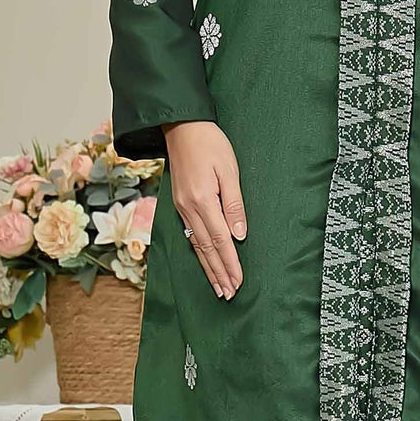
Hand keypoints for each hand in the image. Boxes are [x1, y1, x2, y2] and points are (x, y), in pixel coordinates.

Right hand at [161, 120, 246, 298]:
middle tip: (229, 294)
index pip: (220, 240)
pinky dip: (198, 253)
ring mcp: (181, 207)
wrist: (182, 126)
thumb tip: (239, 234)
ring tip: (219, 286)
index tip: (238, 282)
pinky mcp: (179, 204)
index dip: (230, 263)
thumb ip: (234, 203)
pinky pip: (190, 235)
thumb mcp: (229, 170)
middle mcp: (189, 208)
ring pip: (196, 245)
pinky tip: (205, 262)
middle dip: (219, 273)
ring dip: (209, 268)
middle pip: (206, 249)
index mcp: (203, 200)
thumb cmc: (210, 144)